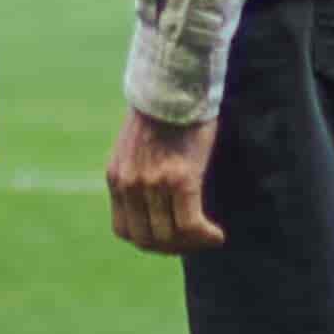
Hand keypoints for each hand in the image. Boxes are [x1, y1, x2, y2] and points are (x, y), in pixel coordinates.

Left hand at [108, 107, 226, 254]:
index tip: (172, 238)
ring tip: (210, 237)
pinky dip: (205, 236)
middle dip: (173, 248)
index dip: (149, 242)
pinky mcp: (178, 178)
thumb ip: (141, 173)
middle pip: (146, 240)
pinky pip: (190, 224)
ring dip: (193, 243)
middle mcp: (129, 184)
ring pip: (170, 236)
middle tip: (196, 241)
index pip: (124, 230)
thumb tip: (158, 201)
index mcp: (116, 177)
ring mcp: (151, 183)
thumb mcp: (139, 147)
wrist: (175, 85)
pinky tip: (217, 234)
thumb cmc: (166, 114)